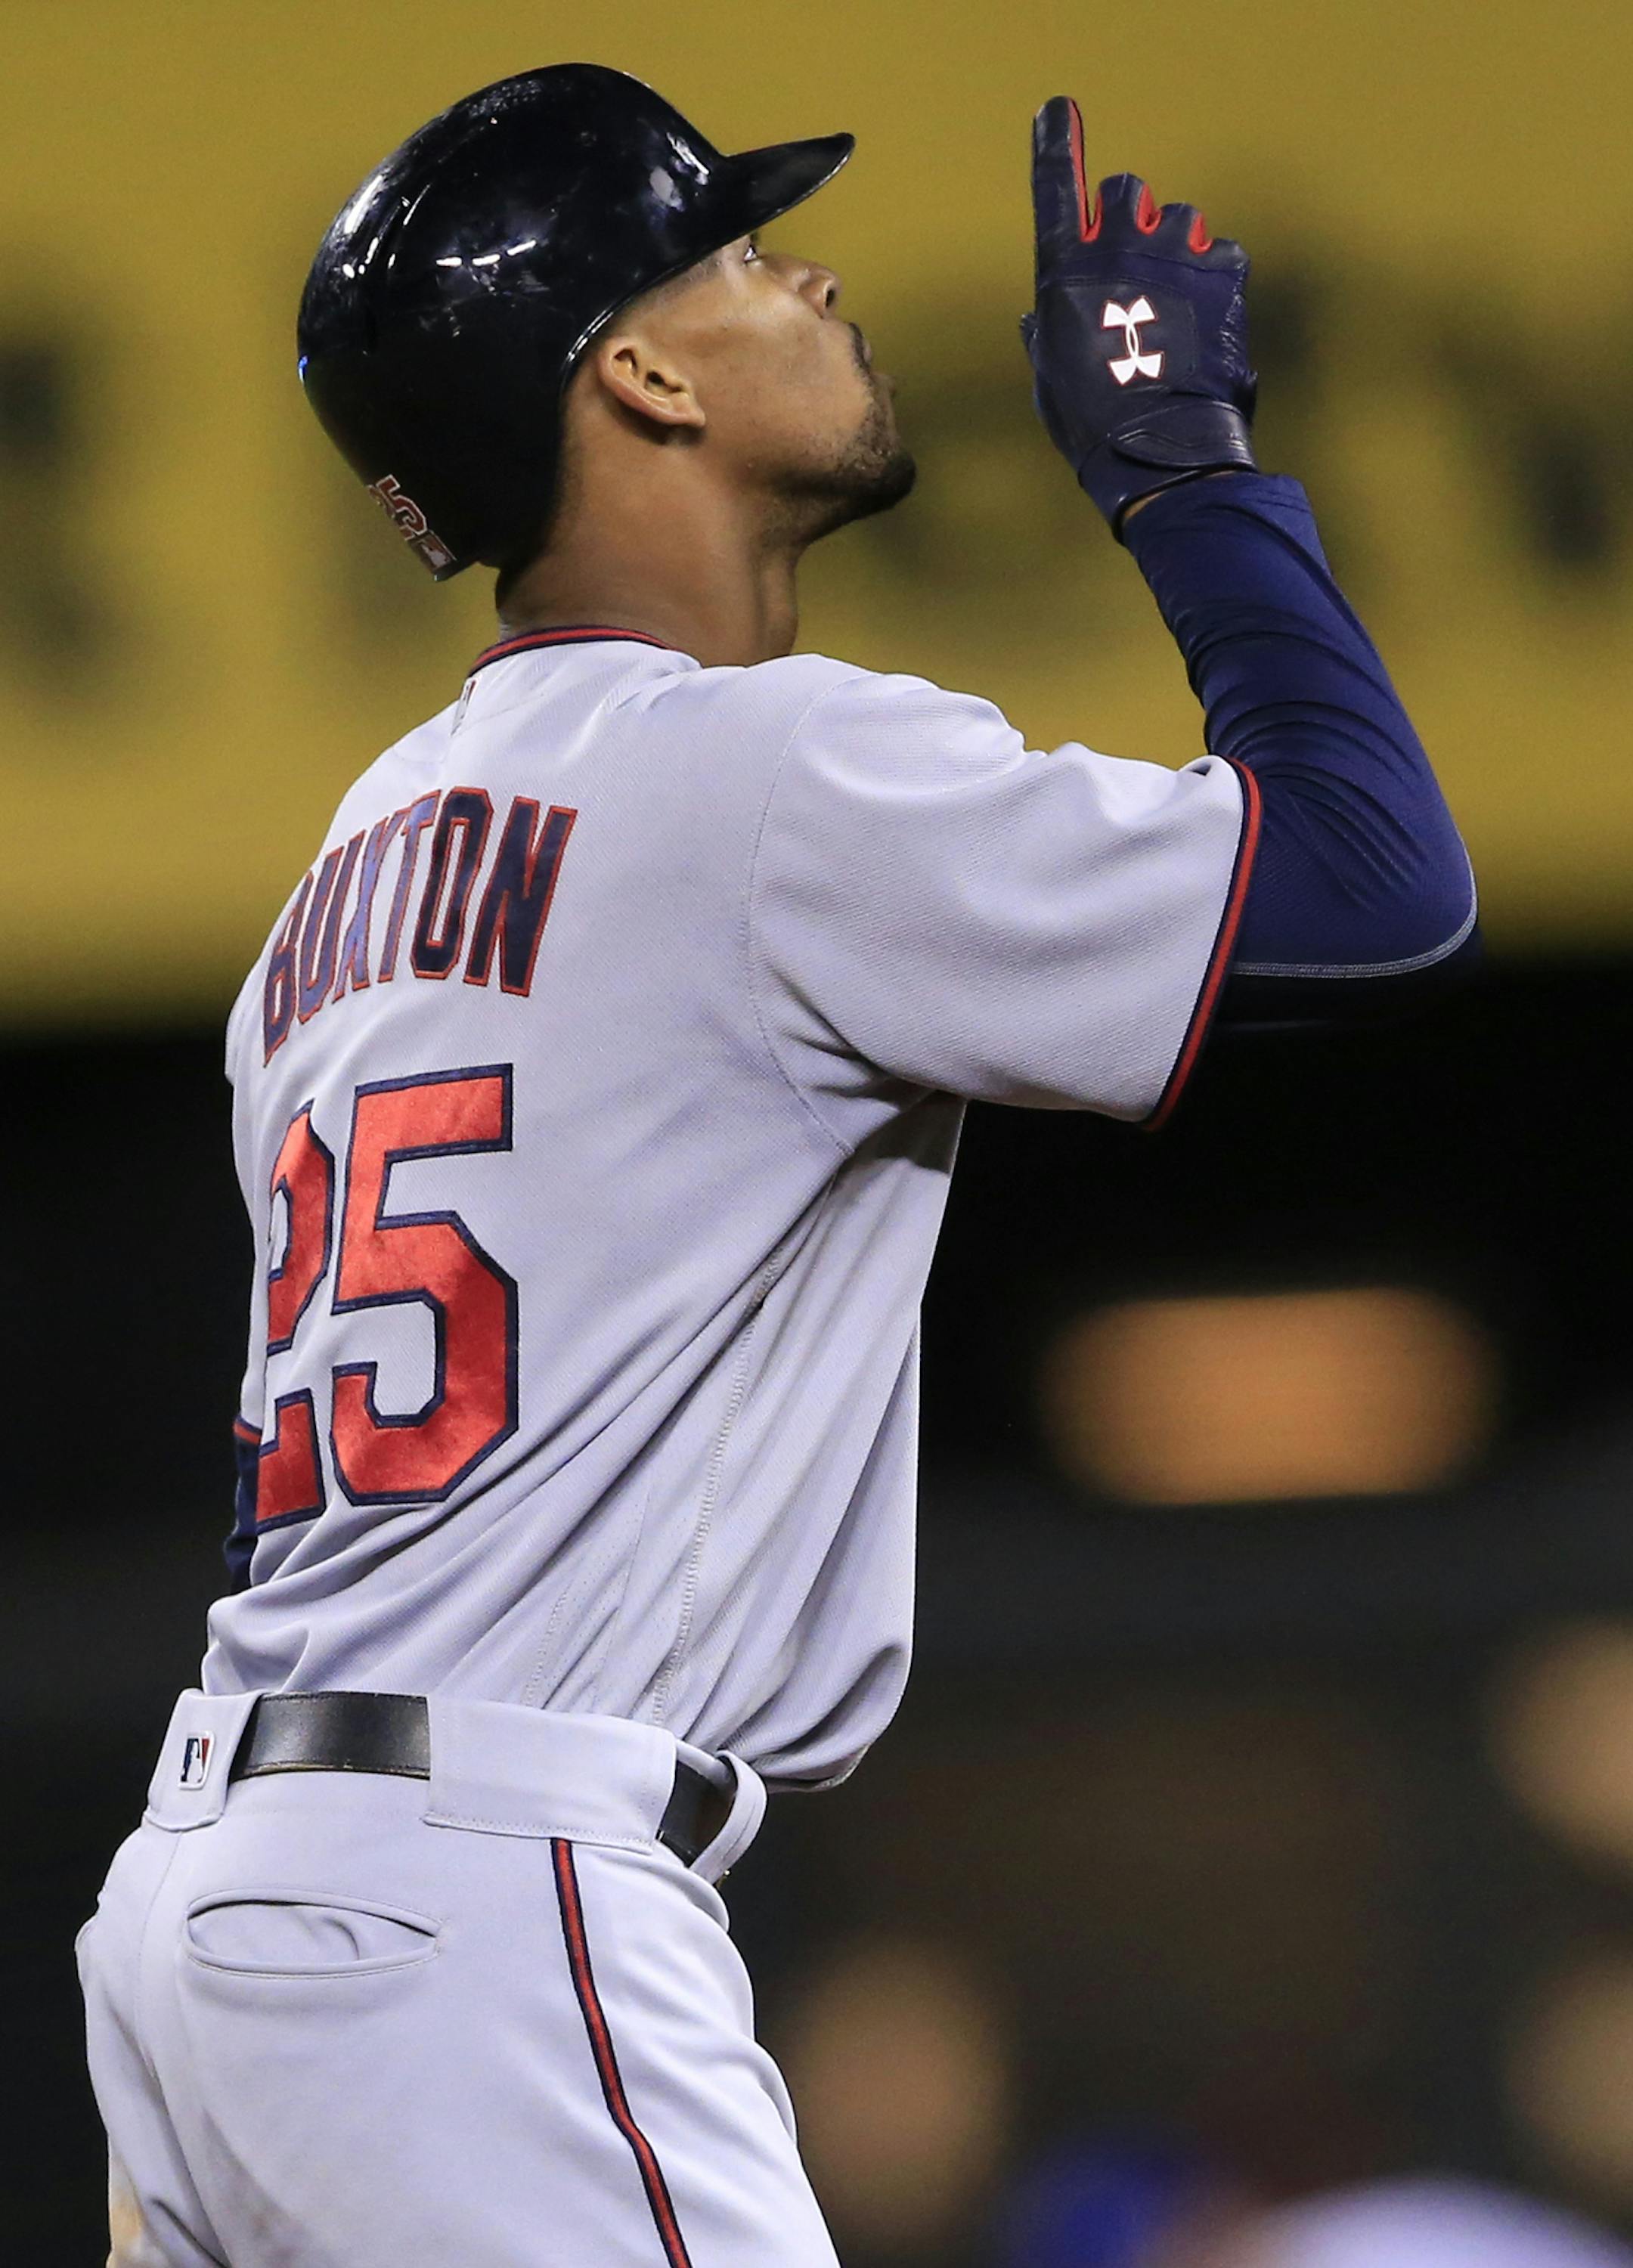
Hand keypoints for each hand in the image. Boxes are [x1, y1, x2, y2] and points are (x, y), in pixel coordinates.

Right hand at [1022, 96, 1257, 535]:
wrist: (1160, 447)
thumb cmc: (1094, 422)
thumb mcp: (1051, 375)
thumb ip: (1048, 328)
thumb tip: (1040, 313)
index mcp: (1065, 271)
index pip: (1054, 187)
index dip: (1056, 146)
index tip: (1059, 111)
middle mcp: (1117, 245)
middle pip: (1127, 191)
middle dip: (1131, 218)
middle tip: (1140, 263)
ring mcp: (1174, 251)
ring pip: (1181, 219)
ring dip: (1179, 250)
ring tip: (1179, 304)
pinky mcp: (1223, 269)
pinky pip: (1222, 252)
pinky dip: (1217, 279)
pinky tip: (1209, 321)